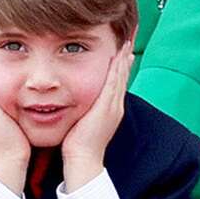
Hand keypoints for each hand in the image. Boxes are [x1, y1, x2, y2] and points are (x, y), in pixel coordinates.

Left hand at [62, 41, 134, 191]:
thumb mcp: (81, 123)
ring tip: (126, 41)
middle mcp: (115, 105)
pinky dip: (119, 67)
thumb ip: (79, 110)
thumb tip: (70, 102)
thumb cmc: (77, 145)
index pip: (115, 82)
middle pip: (122, 75)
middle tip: (129, 38)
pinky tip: (119, 54)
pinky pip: (116, 82)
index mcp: (109, 109)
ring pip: (121, 76)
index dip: (119, 65)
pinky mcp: (109, 106)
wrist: (83, 160)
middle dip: (125, 57)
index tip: (121, 50)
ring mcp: (114, 105)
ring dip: (124, 58)